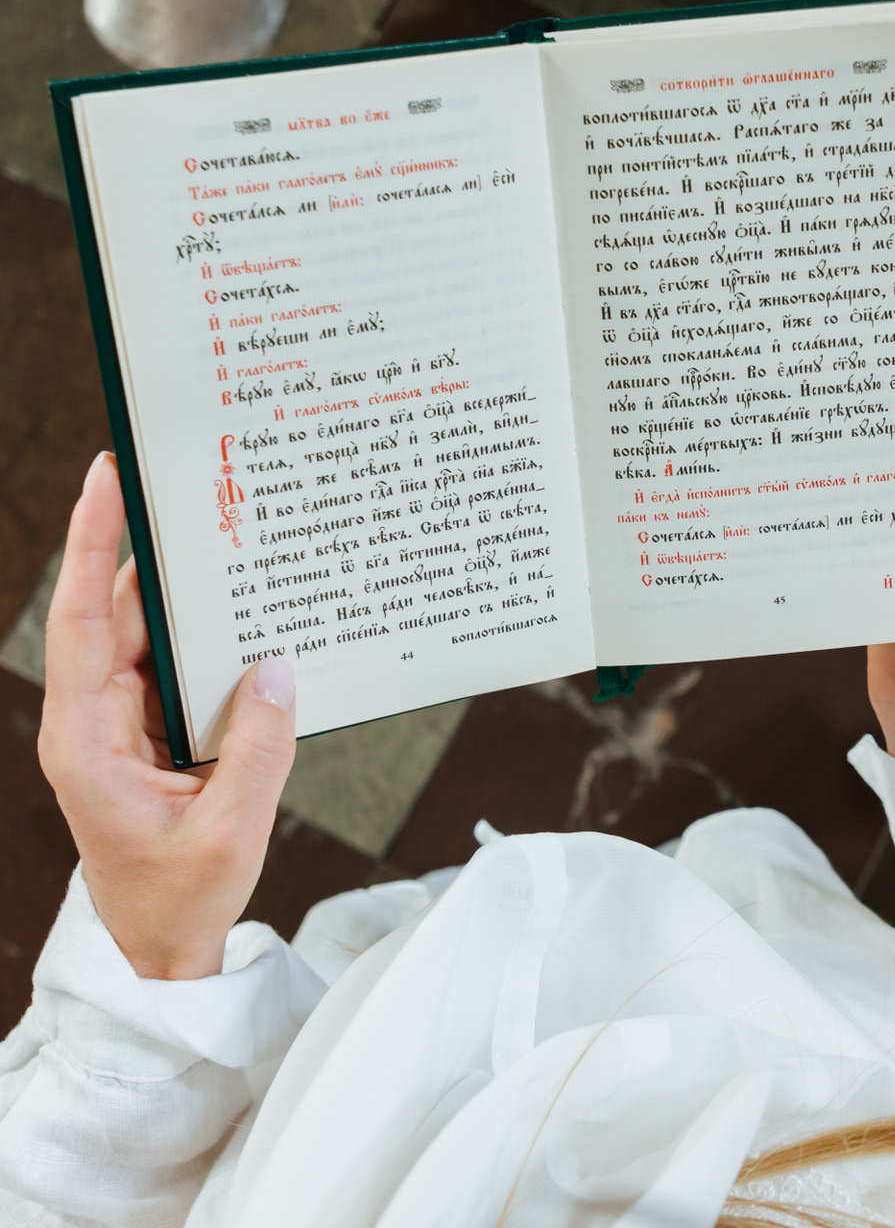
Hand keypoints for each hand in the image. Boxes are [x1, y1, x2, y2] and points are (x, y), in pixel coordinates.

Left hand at [38, 453, 296, 979]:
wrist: (156, 950)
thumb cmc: (177, 900)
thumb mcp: (229, 830)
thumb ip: (258, 748)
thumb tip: (278, 670)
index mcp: (87, 741)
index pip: (81, 623)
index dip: (91, 545)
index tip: (105, 480)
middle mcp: (91, 724)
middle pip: (113, 617)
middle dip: (146, 553)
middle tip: (186, 492)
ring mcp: (117, 729)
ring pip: (146, 641)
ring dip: (183, 602)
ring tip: (224, 549)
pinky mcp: (146, 738)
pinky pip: (173, 673)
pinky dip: (205, 646)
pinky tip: (245, 623)